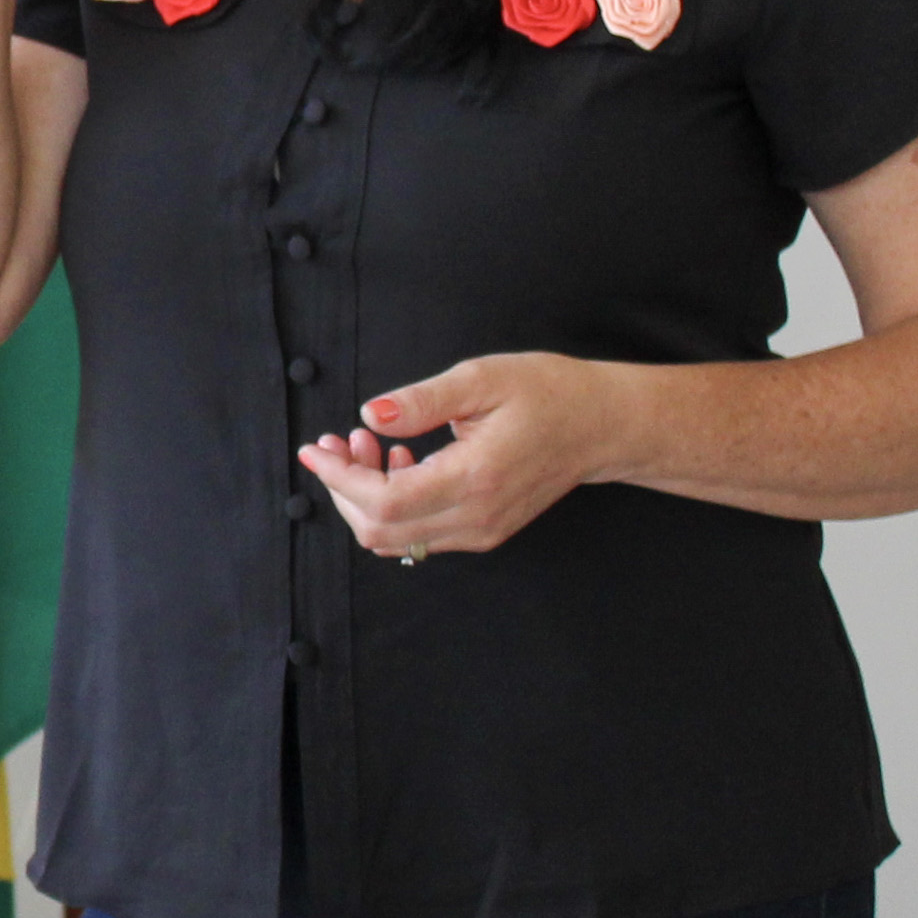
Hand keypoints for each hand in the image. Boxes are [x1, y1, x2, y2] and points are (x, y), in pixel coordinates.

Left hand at [294, 352, 617, 557]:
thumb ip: (421, 401)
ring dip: (364, 497)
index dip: (338, 478)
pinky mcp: (482, 531)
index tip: (315, 448)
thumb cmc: (549, 395)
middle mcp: (476, 516)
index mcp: (475, 477)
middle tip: (339, 440)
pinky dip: (391, 506)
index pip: (384, 500)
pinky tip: (398, 461)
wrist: (602, 426)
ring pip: (394, 538)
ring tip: (366, 444)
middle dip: (343, 486)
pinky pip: (417, 534)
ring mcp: (480, 531)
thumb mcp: (482, 379)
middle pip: (380, 529)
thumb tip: (369, 414)